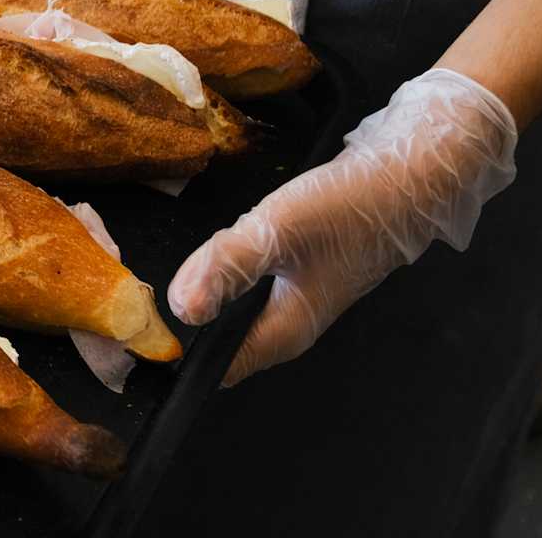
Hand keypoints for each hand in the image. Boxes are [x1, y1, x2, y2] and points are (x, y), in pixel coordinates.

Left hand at [167, 69, 517, 385]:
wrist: (410, 174)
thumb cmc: (351, 206)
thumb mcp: (278, 229)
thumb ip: (227, 267)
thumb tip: (180, 310)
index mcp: (284, 331)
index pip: (216, 367)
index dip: (174, 353)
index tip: (131, 330)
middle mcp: (289, 323)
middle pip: (221, 339)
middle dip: (181, 323)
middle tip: (133, 297)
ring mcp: (296, 295)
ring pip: (234, 308)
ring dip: (204, 292)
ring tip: (163, 272)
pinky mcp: (300, 268)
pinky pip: (249, 281)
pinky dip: (226, 269)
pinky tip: (213, 247)